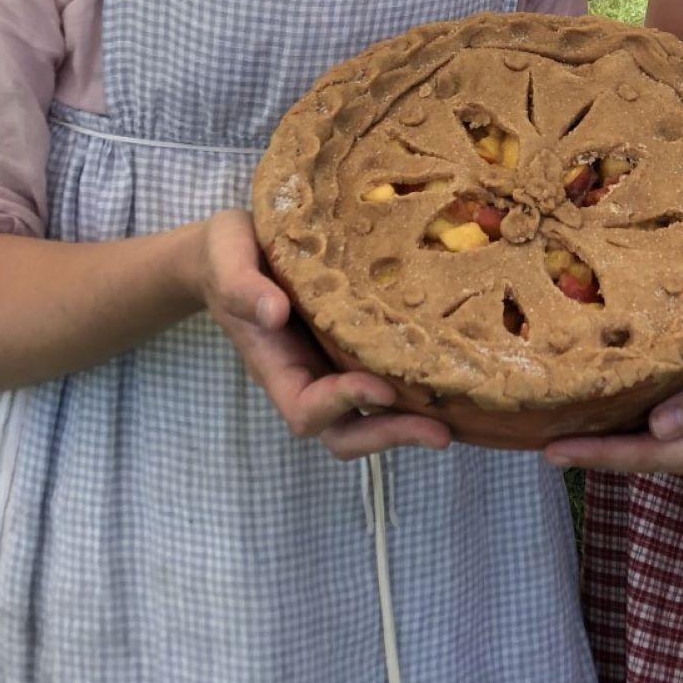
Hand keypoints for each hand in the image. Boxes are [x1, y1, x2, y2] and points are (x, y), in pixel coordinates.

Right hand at [194, 209, 451, 458]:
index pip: (306, 410)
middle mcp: (307, 374)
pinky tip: (451, 370)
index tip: (380, 387)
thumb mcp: (226, 261)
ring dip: (409, 421)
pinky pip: (384, 373)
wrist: (234, 247)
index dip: (342, 404)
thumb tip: (275, 314)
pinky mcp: (355, 341)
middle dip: (390, 435)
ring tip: (456, 416)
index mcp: (276, 365)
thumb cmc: (227, 255)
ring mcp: (332, 362)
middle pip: (345, 431)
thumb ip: (241, 288)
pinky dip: (414, 382)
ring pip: (369, 413)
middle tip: (441, 432)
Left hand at [544, 307, 682, 483]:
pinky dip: (626, 424)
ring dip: (604, 439)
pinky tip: (599, 409)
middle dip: (590, 452)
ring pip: (645, 447)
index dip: (597, 455)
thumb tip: (657, 430)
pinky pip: (656, 431)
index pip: (645, 456)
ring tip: (555, 425)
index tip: (552, 451)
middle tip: (536, 440)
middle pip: (638, 458)